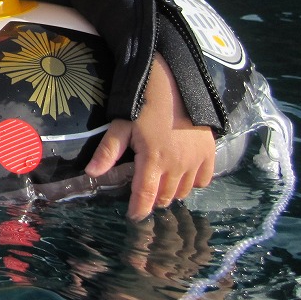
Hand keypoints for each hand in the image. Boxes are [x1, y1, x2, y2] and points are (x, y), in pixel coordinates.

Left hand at [85, 52, 215, 220]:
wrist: (175, 83)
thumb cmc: (143, 102)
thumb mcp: (121, 125)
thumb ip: (107, 152)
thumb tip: (91, 173)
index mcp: (154, 160)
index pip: (146, 196)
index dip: (138, 210)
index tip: (133, 216)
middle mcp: (178, 165)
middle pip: (165, 196)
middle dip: (153, 199)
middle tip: (143, 193)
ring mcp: (196, 160)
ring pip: (184, 191)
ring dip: (172, 192)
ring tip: (160, 183)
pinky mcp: (210, 153)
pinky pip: (203, 180)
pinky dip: (193, 183)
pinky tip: (182, 174)